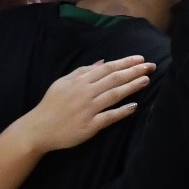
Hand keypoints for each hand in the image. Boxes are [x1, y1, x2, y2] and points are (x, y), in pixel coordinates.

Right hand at [18, 57, 154, 152]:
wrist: (37, 129)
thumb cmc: (51, 105)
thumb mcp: (62, 83)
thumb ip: (82, 72)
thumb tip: (102, 62)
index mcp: (79, 81)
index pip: (107, 69)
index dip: (125, 63)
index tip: (140, 59)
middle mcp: (84, 93)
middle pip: (113, 79)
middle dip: (133, 71)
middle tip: (151, 66)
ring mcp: (87, 110)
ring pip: (113, 95)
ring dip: (131, 87)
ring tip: (146, 80)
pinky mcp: (89, 126)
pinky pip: (108, 117)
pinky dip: (122, 112)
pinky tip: (134, 106)